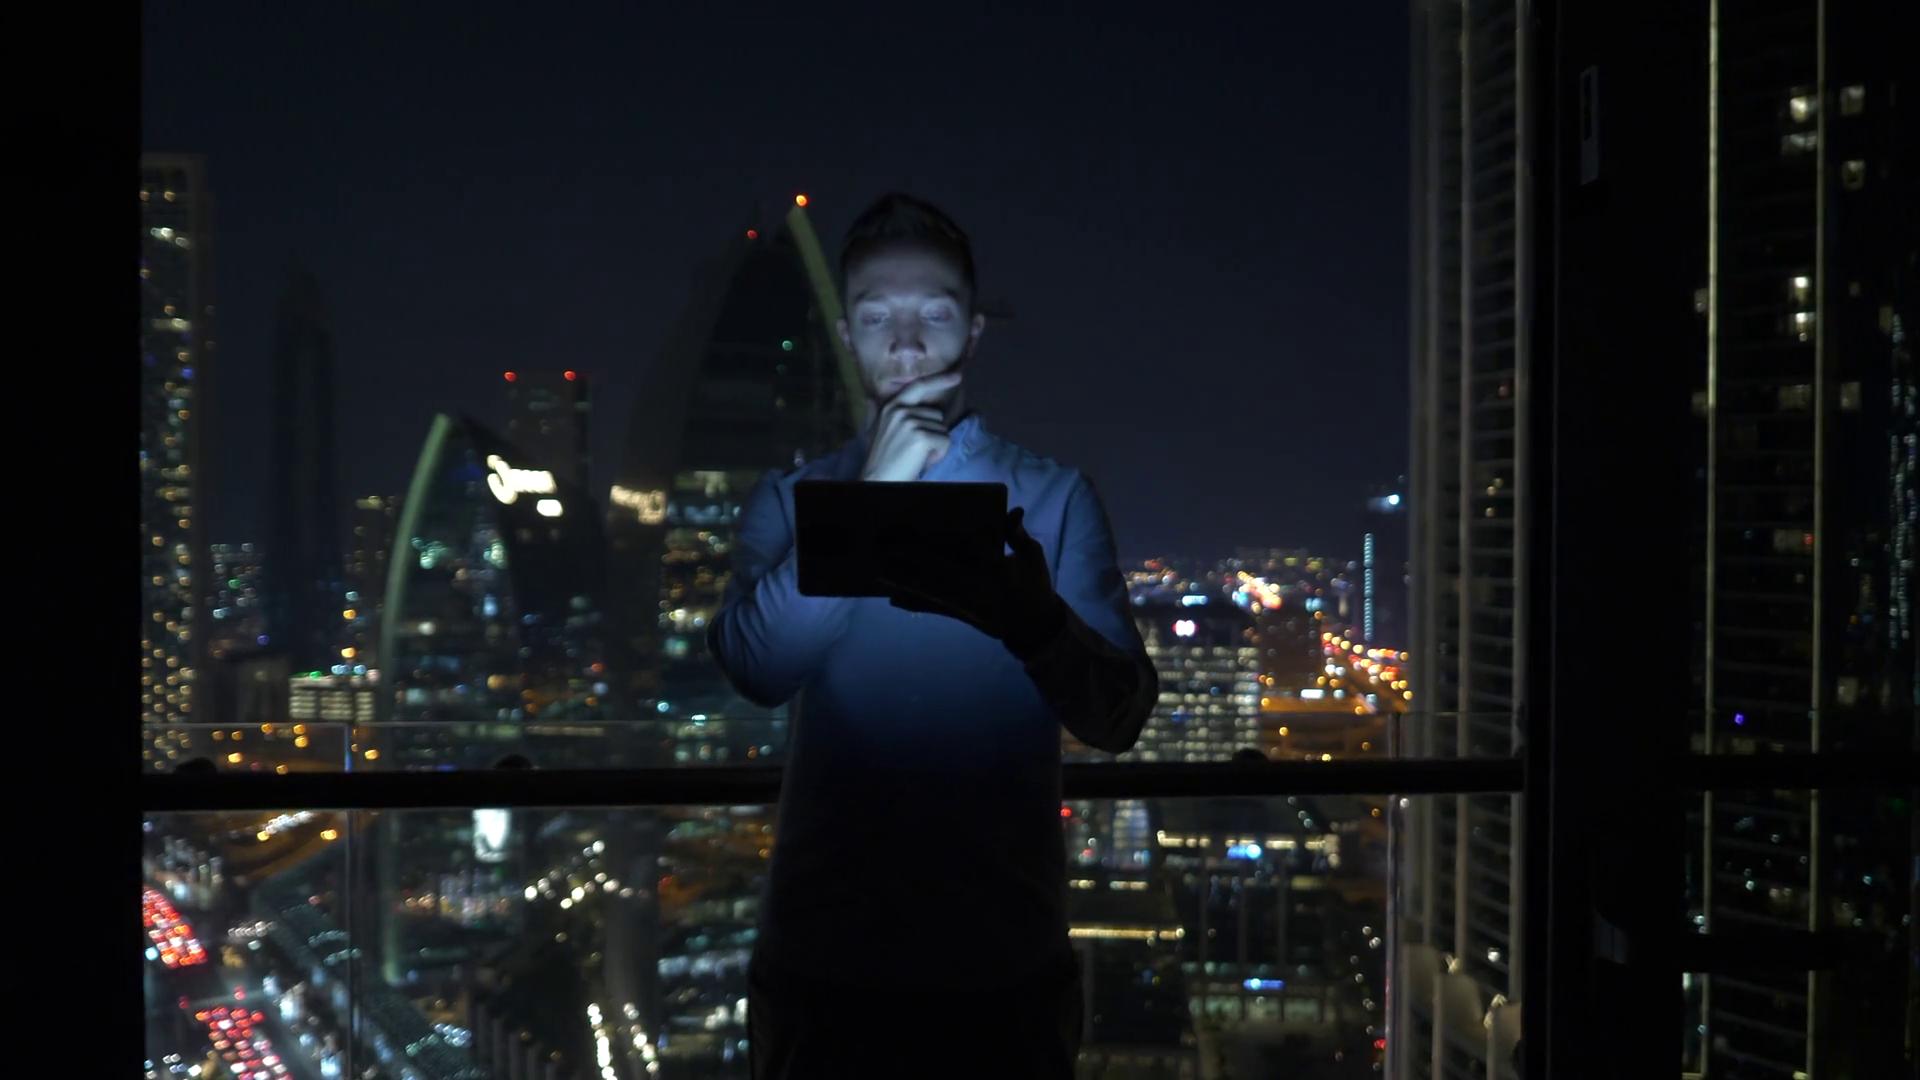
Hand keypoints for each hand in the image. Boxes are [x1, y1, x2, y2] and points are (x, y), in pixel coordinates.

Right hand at [860, 371, 962, 481]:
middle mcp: (900, 410)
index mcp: (891, 406)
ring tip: (916, 454)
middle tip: (915, 448)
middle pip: (936, 413)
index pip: (919, 386)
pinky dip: (939, 454)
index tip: (957, 374)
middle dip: (932, 432)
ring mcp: (910, 422)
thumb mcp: (879, 428)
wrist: (878, 479)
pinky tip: (922, 460)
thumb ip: (884, 412)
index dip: (940, 379)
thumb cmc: (882, 458)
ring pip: (942, 428)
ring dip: (935, 444)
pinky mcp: (921, 437)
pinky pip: (945, 441)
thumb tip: (871, 399)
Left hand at [876, 507, 1066, 654]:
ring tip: (879, 568)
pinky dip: (914, 604)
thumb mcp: (1033, 558)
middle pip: (942, 567)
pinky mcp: (963, 615)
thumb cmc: (1034, 585)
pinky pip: (935, 608)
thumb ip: (1018, 537)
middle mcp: (981, 586)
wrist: (1034, 627)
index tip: (930, 517)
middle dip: (912, 554)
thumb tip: (1014, 513)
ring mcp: (969, 603)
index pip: (973, 546)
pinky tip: (891, 599)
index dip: (953, 532)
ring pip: (931, 589)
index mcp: (1000, 569)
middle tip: (887, 542)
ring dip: (904, 579)